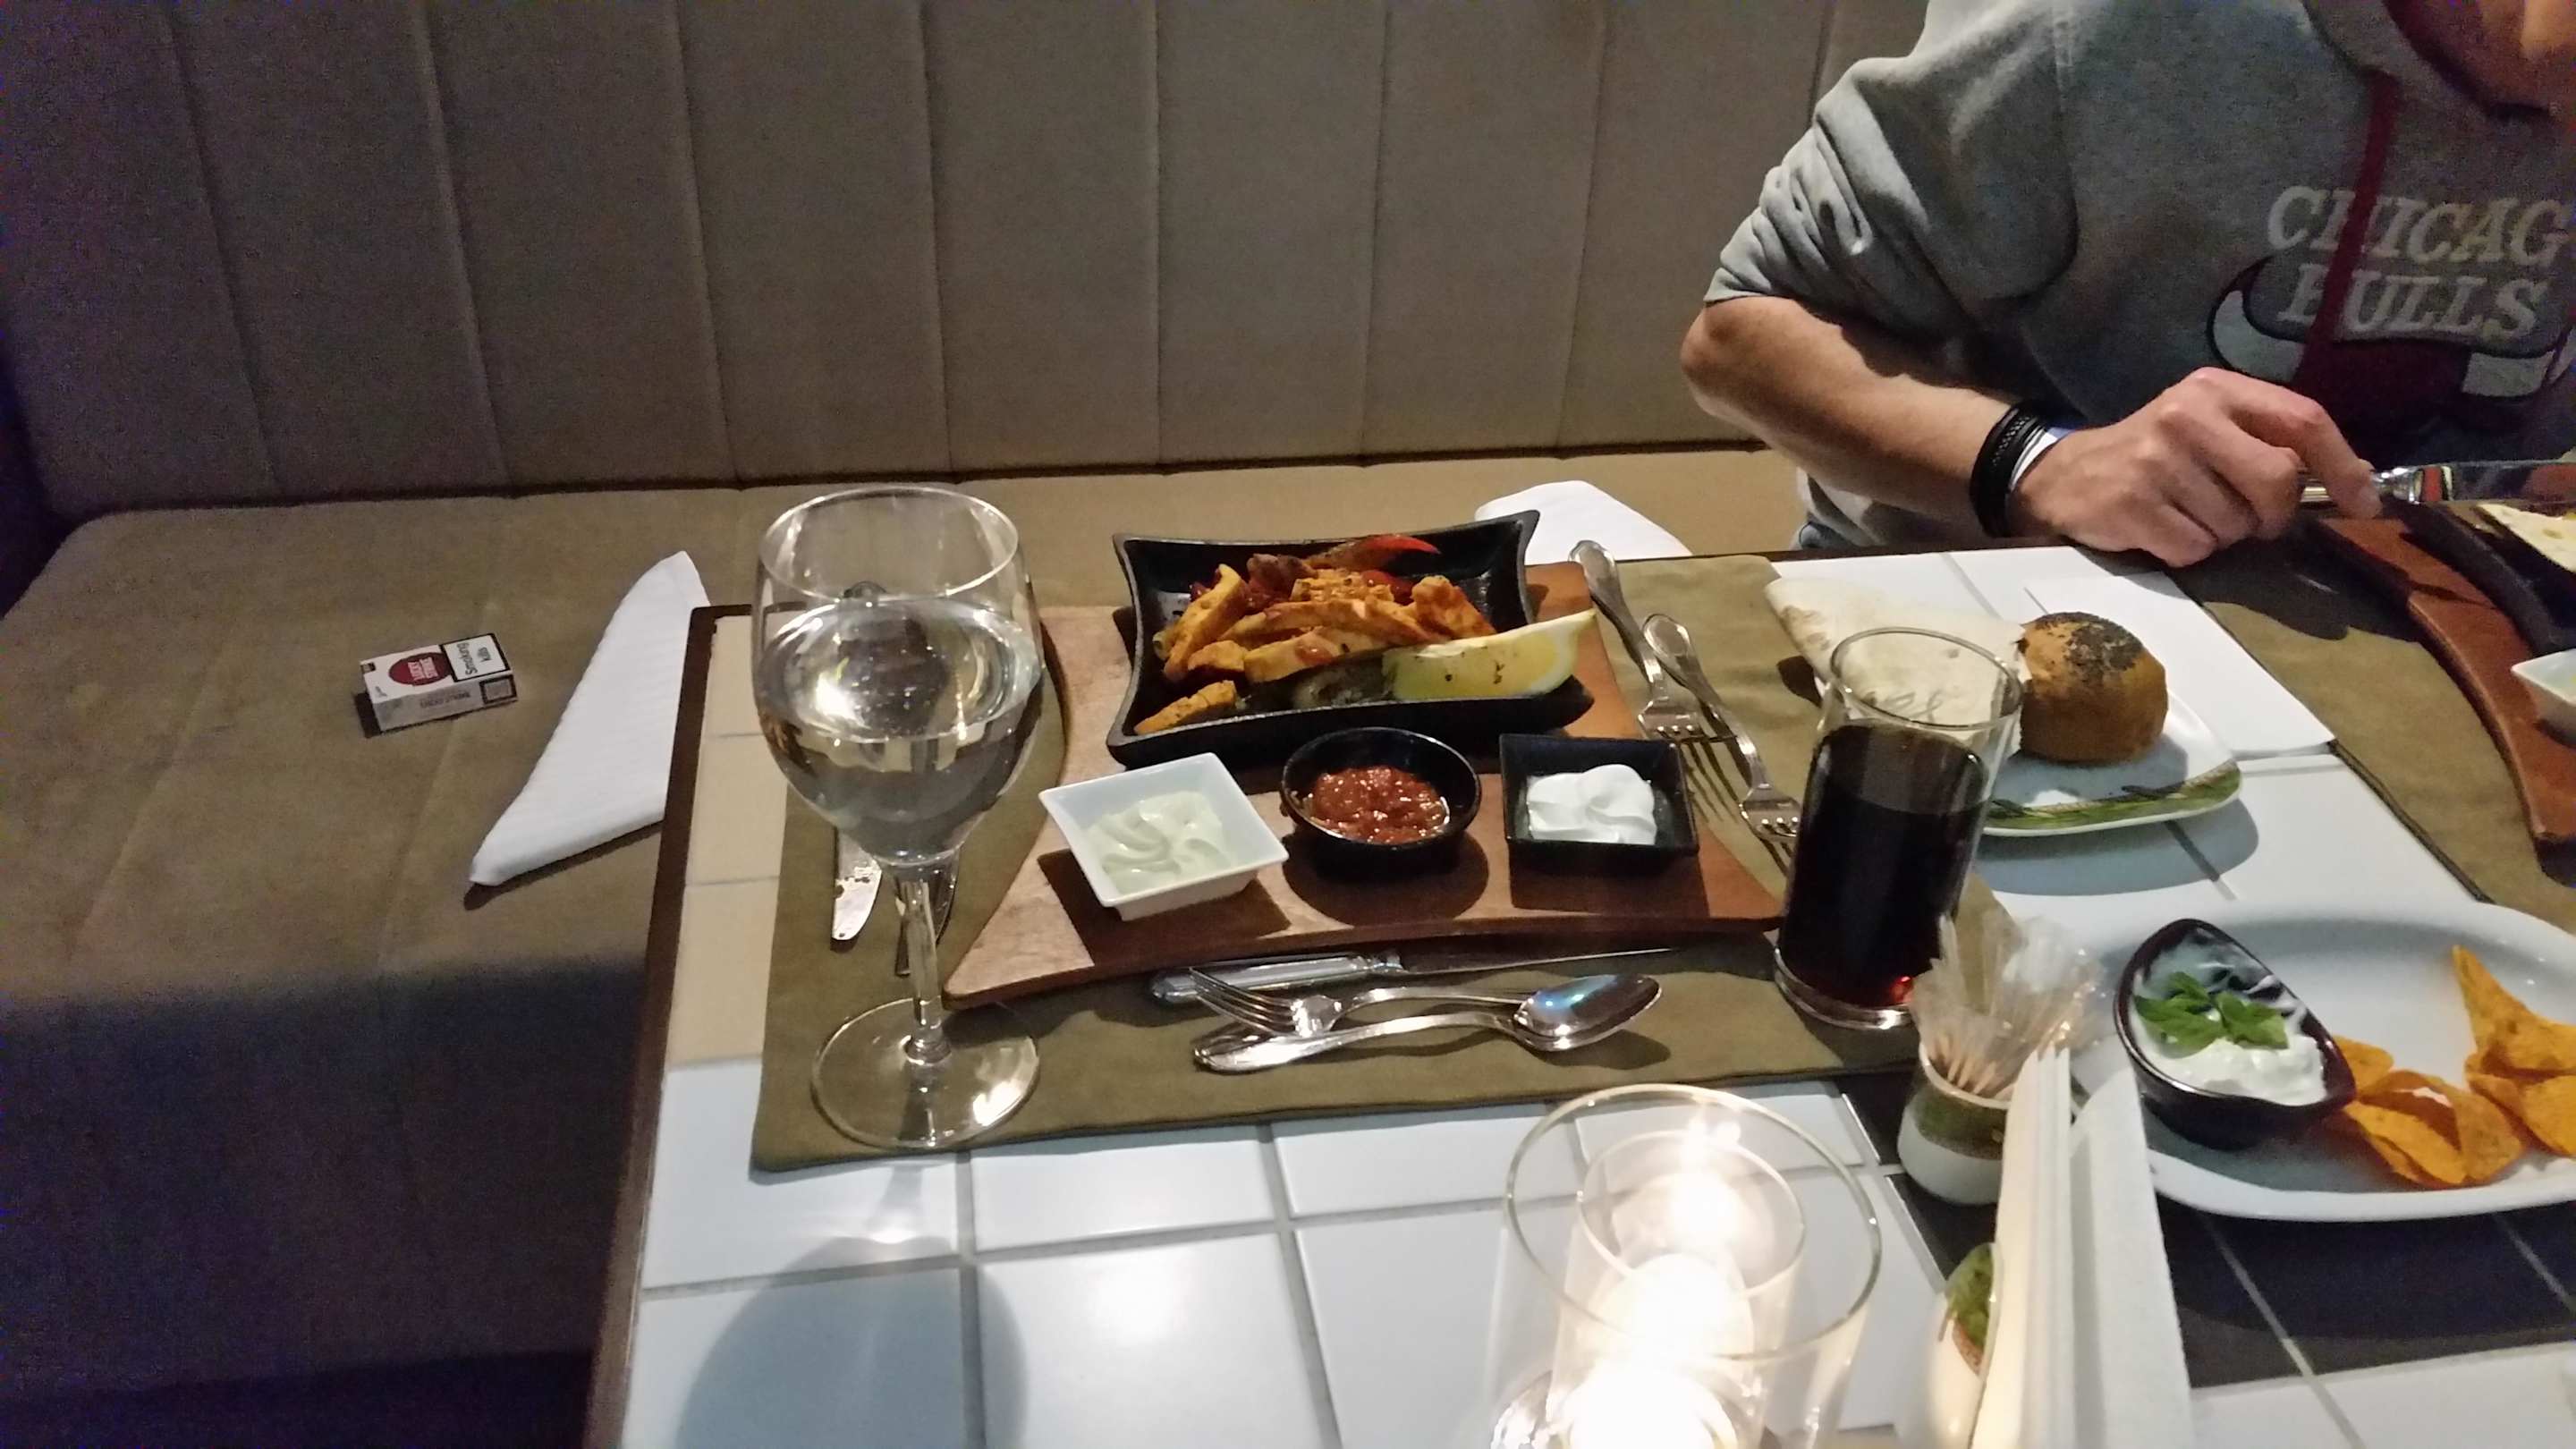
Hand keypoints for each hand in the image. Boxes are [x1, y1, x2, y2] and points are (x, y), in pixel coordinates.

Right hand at [2009, 368, 2379, 565]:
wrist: (2063, 477)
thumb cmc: (2154, 456)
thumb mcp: (2209, 428)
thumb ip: (2270, 442)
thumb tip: (2356, 480)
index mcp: (2215, 390)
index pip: (2303, 419)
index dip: (2342, 465)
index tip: (2363, 503)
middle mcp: (2186, 416)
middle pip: (2277, 479)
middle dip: (2274, 514)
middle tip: (2252, 520)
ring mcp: (2155, 461)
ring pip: (2235, 524)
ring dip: (2222, 534)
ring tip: (2186, 514)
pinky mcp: (2132, 505)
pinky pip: (2195, 549)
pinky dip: (2186, 551)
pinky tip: (2161, 529)